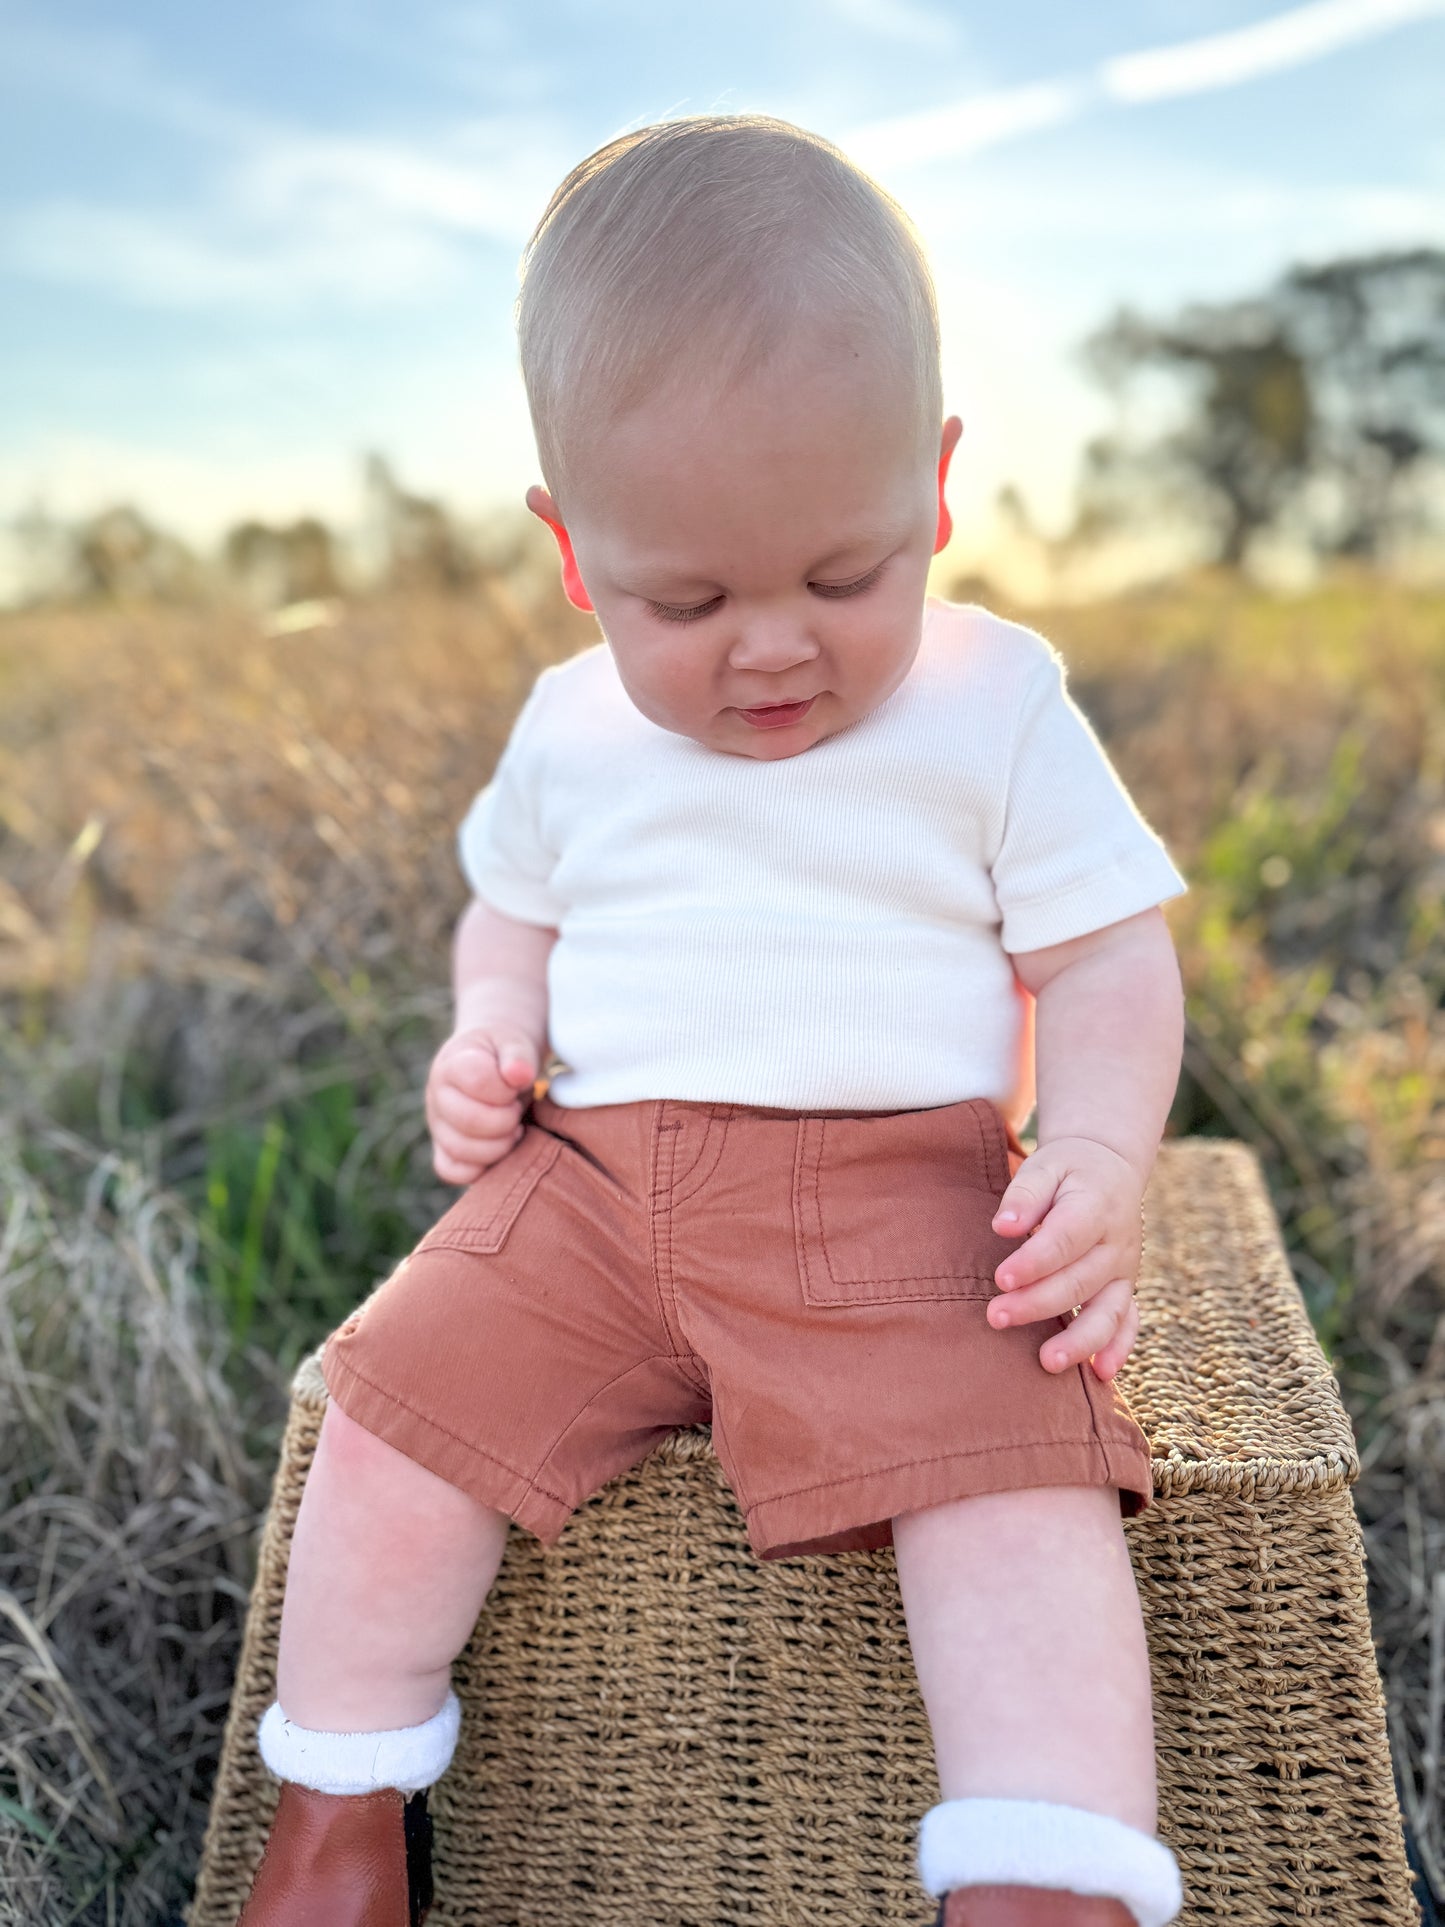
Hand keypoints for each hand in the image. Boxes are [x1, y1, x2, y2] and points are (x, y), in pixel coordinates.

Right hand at [425, 1022, 539, 1184]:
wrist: (493, 1061)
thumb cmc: (504, 1052)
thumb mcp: (515, 1042)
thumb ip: (517, 1055)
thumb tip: (518, 1075)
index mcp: (451, 1064)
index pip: (477, 1081)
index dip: (506, 1089)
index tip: (516, 1084)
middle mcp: (436, 1096)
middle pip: (469, 1122)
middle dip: (506, 1120)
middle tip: (517, 1109)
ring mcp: (437, 1126)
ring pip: (461, 1152)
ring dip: (499, 1145)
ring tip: (513, 1128)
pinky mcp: (443, 1150)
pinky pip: (453, 1171)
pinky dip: (481, 1167)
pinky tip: (500, 1147)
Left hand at [985, 1135, 1144, 1381]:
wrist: (1111, 1168)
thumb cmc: (1067, 1168)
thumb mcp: (1045, 1165)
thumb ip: (1025, 1194)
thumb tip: (1003, 1227)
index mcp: (1096, 1207)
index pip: (1066, 1239)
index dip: (1034, 1262)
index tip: (1001, 1279)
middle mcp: (1117, 1243)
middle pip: (1080, 1281)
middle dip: (1038, 1304)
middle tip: (996, 1317)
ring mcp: (1125, 1270)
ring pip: (1108, 1311)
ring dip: (1079, 1340)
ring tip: (1047, 1363)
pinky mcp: (1126, 1288)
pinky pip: (1129, 1322)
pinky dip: (1119, 1348)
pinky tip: (1101, 1375)